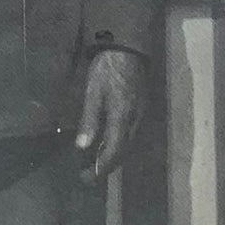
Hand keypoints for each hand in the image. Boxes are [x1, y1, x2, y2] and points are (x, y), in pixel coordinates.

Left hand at [73, 47, 147, 183]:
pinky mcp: (142, 108)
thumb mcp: (93, 92)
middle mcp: (136, 120)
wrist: (128, 47)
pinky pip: (132, 134)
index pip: (114, 151)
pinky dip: (120, 144)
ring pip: (129, 144)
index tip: (87, 178)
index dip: (101, 167)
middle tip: (88, 174)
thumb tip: (82, 147)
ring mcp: (141, 114)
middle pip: (123, 151)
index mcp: (123, 117)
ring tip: (96, 163)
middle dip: (107, 166)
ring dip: (114, 156)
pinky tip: (109, 142)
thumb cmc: (107, 68)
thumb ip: (89, 120)